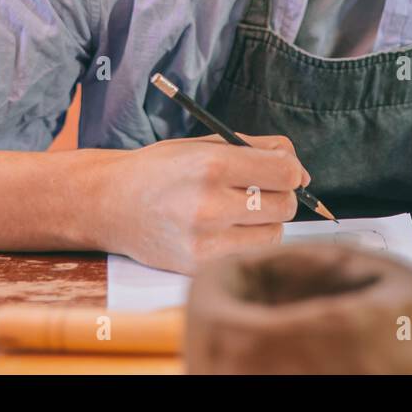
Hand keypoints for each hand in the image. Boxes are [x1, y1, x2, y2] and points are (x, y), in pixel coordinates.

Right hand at [98, 134, 309, 274]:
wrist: (111, 203)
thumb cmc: (163, 170)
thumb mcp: (205, 145)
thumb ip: (256, 149)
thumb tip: (301, 173)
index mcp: (212, 166)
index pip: (285, 173)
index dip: (291, 170)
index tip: (283, 172)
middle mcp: (209, 205)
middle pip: (284, 206)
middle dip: (279, 195)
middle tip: (256, 190)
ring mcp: (204, 241)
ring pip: (273, 235)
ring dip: (265, 222)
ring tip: (237, 211)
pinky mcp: (198, 266)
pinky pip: (249, 254)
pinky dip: (247, 242)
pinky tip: (225, 230)